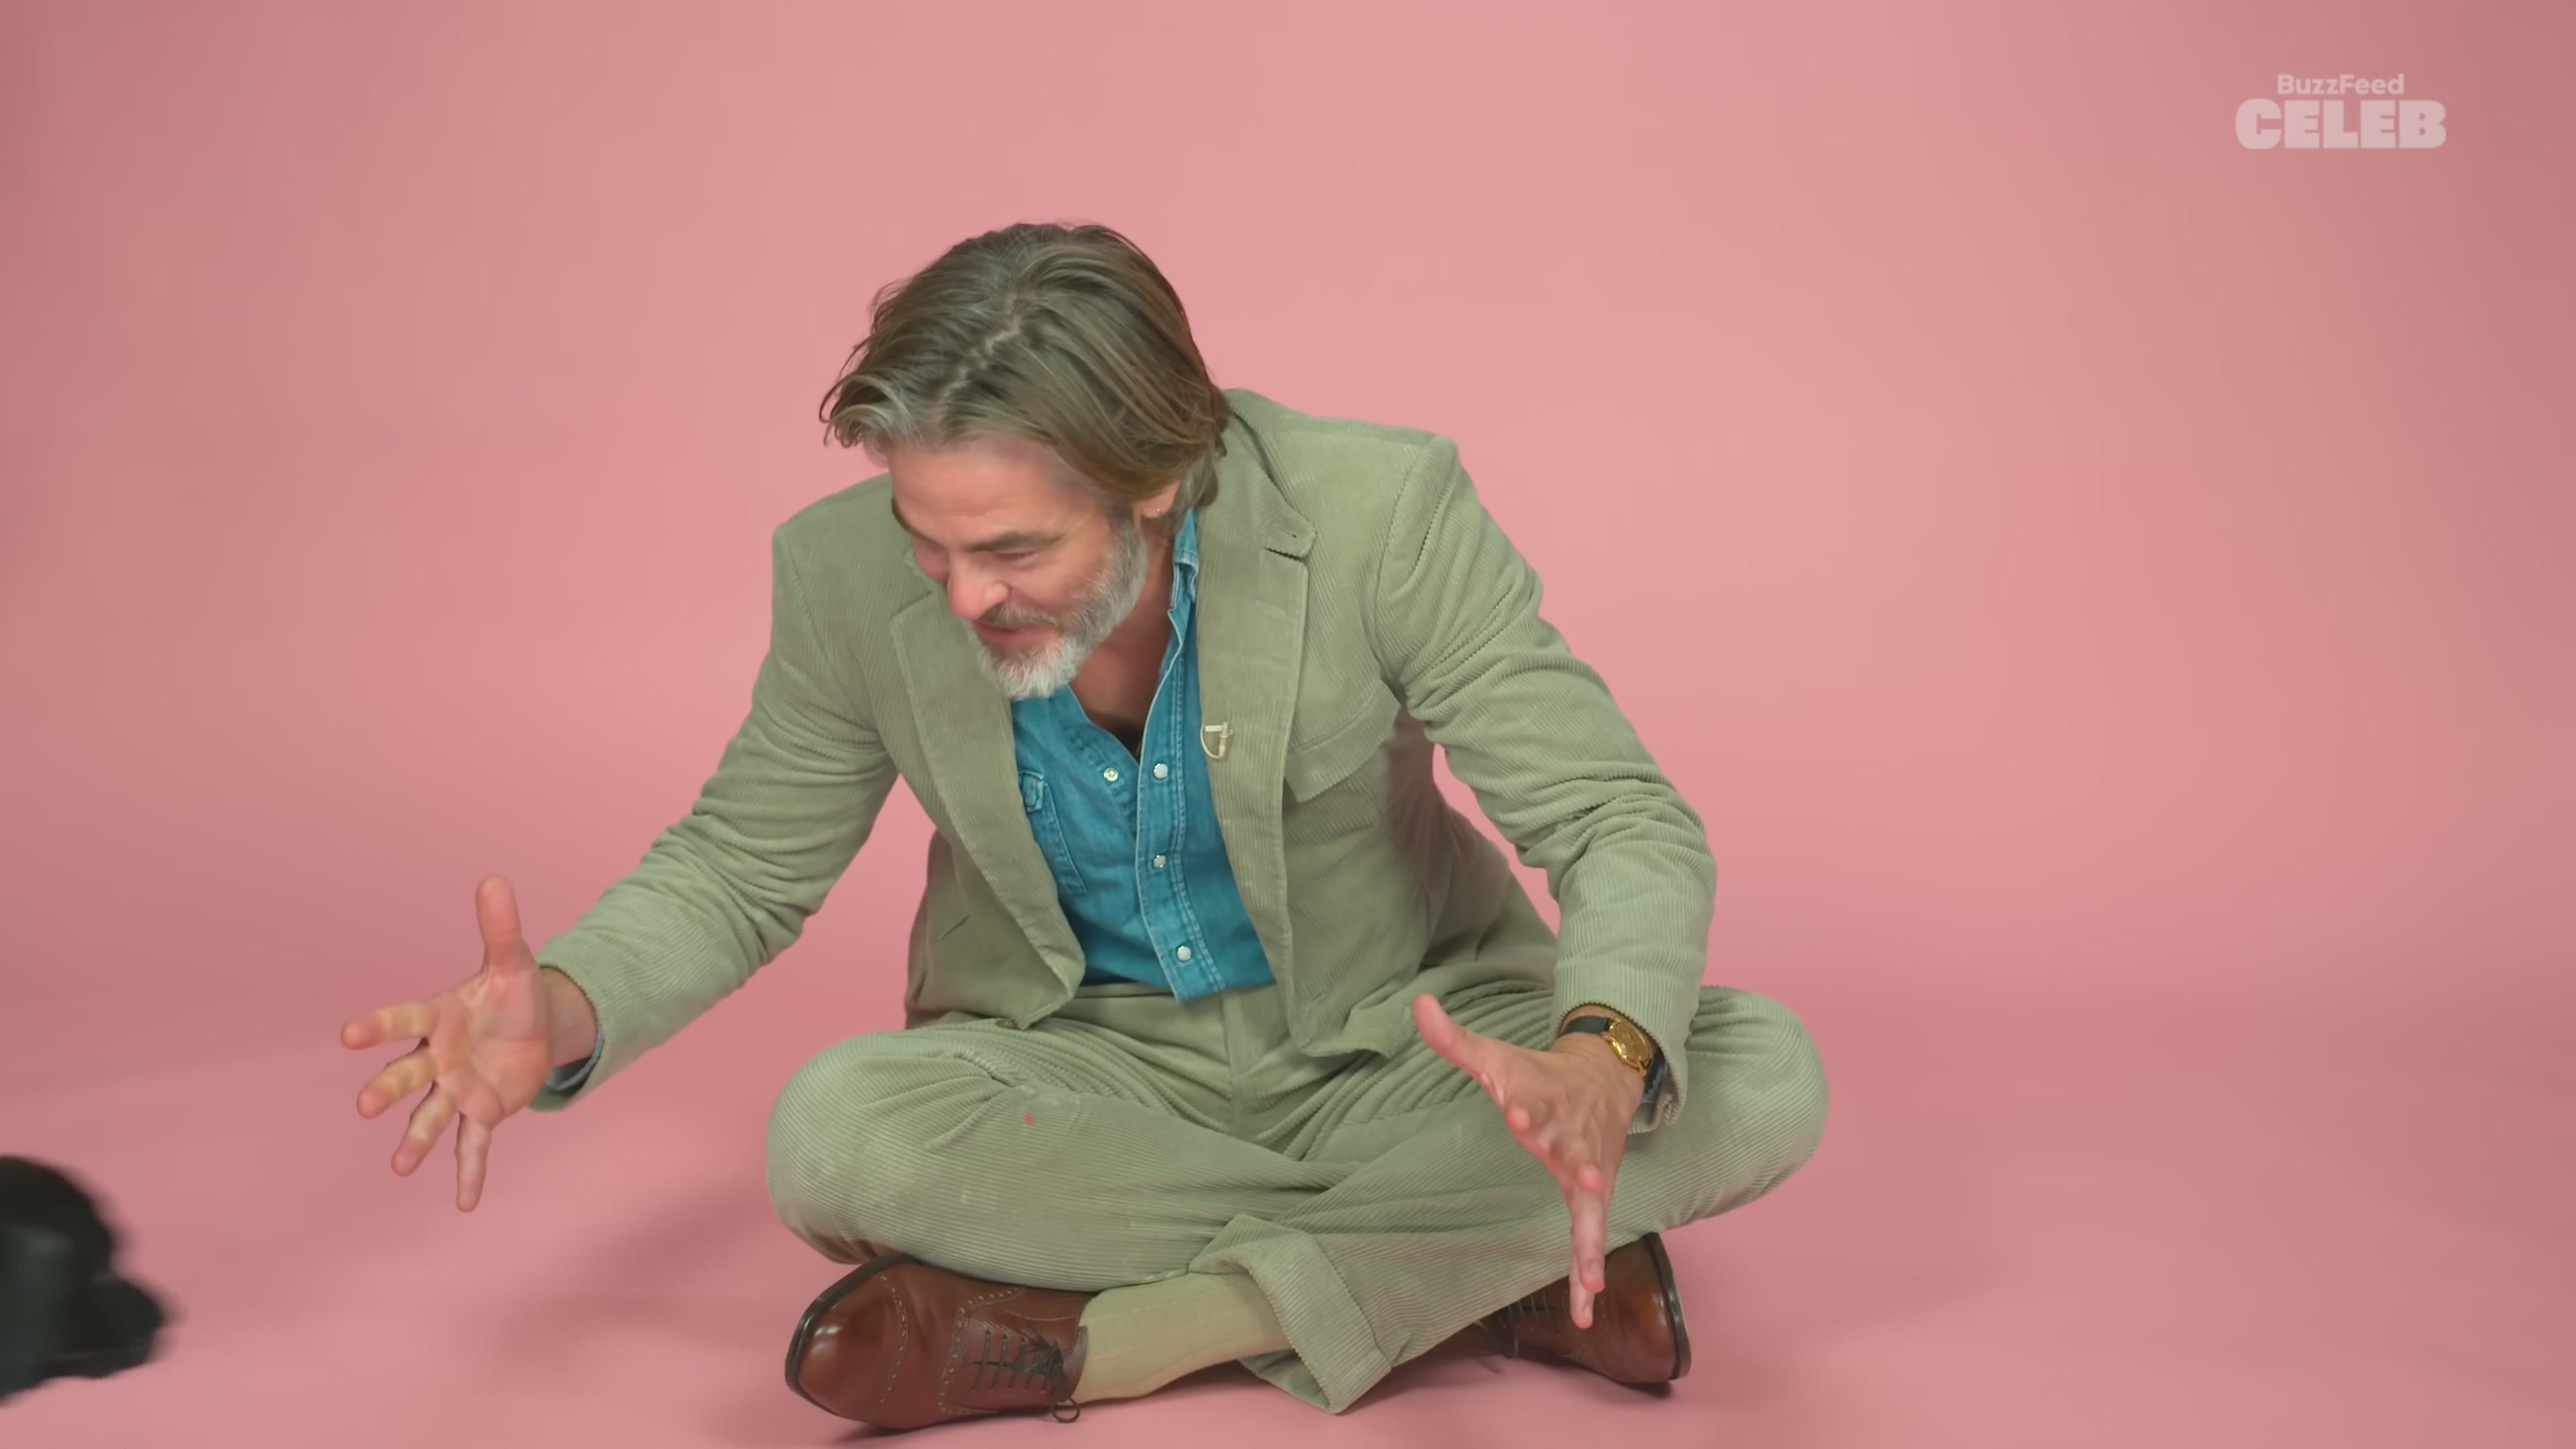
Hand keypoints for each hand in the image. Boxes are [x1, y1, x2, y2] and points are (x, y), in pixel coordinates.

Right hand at [339, 876, 566, 1210]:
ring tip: (401, 1166)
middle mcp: (439, 1057)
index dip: (378, 1026)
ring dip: (416, 1141)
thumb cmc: (513, 994)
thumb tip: (495, 878)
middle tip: (364, 1106)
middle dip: (387, 1089)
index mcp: (439, 1017)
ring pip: (430, 1116)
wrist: (538, 1028)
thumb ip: (500, 927)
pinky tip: (466, 1204)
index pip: (403, 1020)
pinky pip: (473, 1146)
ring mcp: (457, 1089)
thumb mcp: (514, 961)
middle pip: (407, 1074)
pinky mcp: (482, 1112)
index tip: (348, 1034)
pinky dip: (470, 1174)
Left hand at [1412, 993, 1646, 1329]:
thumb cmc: (1537, 1073)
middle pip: (1569, 1147)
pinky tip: (1586, 1304)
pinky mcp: (1593, 1191)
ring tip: (1592, 1274)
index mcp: (1540, 1098)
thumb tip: (1417, 1004)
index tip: (1518, 1113)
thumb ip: (1453, 1039)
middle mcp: (1567, 1134)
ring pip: (1591, 1202)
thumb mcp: (1495, 1056)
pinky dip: (1588, 1266)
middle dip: (1574, 1161)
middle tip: (1584, 1176)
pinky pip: (1592, 1234)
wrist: (1605, 1076)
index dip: (1525, 1105)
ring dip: (1590, 1236)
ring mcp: (1585, 1166)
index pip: (1532, 1099)